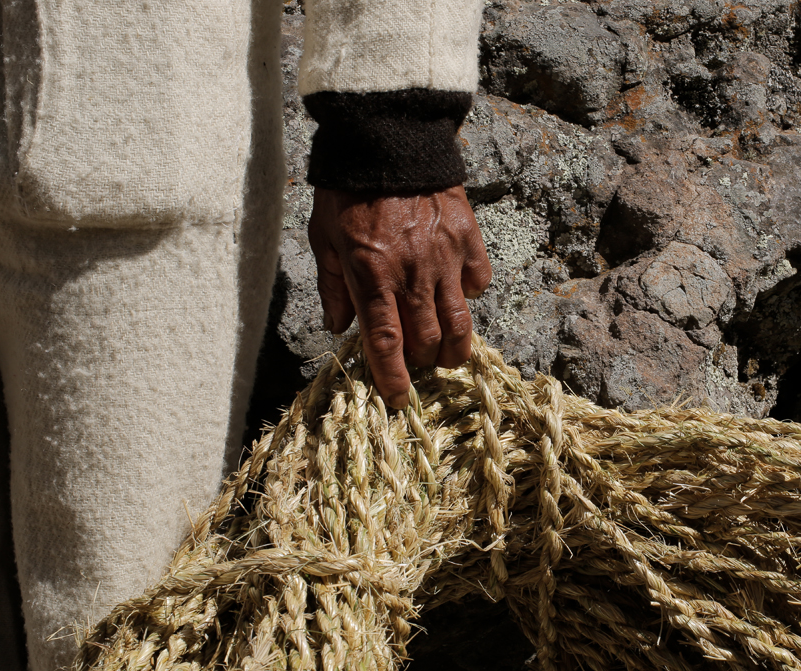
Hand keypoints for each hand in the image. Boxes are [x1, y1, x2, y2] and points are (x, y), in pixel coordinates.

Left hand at [308, 185, 491, 408]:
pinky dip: (471, 295)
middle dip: (422, 363)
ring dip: (455, 348)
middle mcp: (411, 274)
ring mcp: (445, 258)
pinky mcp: (469, 240)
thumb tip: (339, 327)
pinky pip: (478, 282)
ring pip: (459, 322)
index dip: (392, 378)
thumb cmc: (347, 189)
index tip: (398, 400)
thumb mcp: (322, 236)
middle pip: (426, 340)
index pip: (386, 343)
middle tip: (417, 364)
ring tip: (450, 357)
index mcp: (371, 275)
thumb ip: (331, 285)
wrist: (390, 139)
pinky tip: (459, 294)